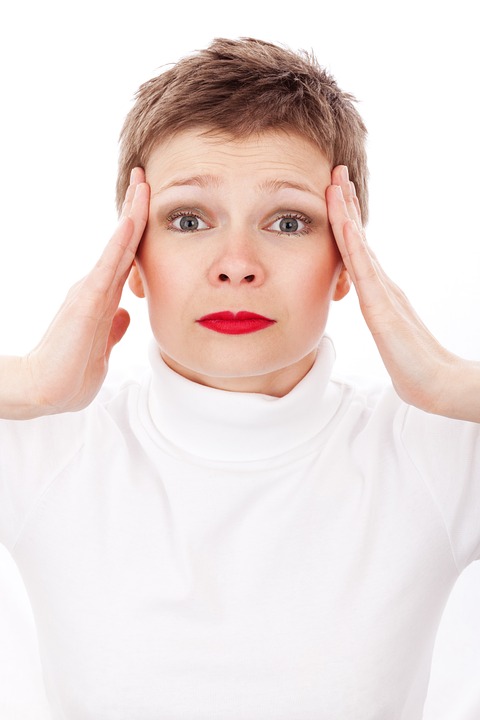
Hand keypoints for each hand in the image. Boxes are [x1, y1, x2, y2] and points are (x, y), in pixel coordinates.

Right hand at [21, 168, 149, 414]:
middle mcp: (96, 287)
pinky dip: (121, 242)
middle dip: (136, 208)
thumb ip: (113, 328)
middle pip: (123, 242)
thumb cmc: (71, 373)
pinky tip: (132, 220)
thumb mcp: (102, 347)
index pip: (125, 257)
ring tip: (142, 183)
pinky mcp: (86, 301)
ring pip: (118, 245)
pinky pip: (109, 266)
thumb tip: (126, 313)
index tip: (148, 204)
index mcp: (102, 298)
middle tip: (145, 176)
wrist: (46, 392)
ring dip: (132, 214)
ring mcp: (91, 291)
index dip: (138, 231)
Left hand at [326, 165, 479, 420]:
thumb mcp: (389, 334)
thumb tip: (374, 310)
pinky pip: (364, 270)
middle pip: (358, 237)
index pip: (357, 248)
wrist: (436, 384)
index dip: (346, 219)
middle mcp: (381, 283)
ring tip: (336, 183)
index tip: (335, 192)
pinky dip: (353, 244)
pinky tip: (344, 224)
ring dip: (346, 213)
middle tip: (336, 171)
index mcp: (378, 289)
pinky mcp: (382, 307)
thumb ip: (382, 317)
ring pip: (359, 245)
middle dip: (346, 203)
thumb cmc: (413, 365)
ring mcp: (383, 292)